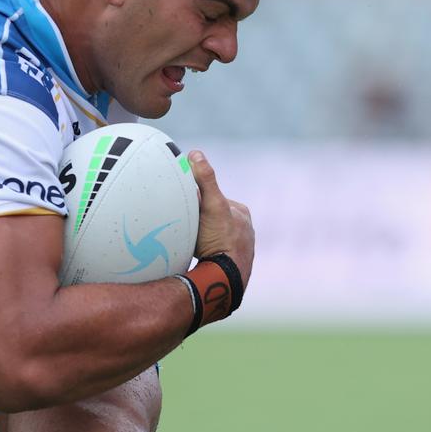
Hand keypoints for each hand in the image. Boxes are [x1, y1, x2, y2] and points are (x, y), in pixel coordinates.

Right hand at [188, 150, 253, 287]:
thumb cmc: (220, 240)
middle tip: (185, 225)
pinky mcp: (233, 264)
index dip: (197, 199)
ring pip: (214, 235)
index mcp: (241, 212)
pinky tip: (198, 256)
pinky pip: (215, 252)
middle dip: (199, 219)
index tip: (185, 205)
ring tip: (191, 242)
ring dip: (202, 237)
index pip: (214, 198)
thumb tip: (196, 154)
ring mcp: (240, 247)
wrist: (227, 277)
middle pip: (214, 217)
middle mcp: (245, 229)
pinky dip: (206, 252)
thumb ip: (206, 179)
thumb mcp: (212, 205)